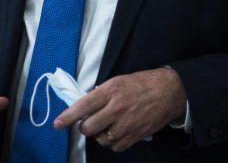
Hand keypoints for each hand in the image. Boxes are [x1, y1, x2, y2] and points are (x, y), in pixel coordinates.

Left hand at [54, 68, 185, 152]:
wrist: (169, 91)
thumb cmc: (142, 83)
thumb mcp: (118, 81)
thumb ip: (101, 94)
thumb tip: (85, 106)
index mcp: (110, 91)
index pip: (83, 106)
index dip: (67, 117)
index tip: (57, 124)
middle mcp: (117, 108)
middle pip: (89, 127)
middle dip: (85, 127)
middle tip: (89, 122)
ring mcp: (127, 124)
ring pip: (101, 139)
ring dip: (99, 135)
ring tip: (106, 126)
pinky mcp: (136, 135)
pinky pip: (115, 147)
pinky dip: (111, 143)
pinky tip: (115, 133)